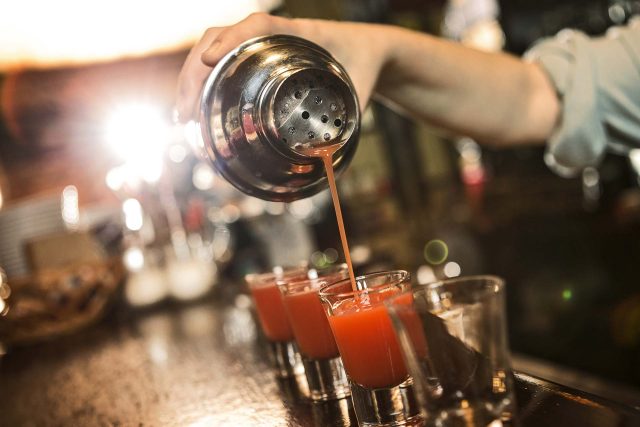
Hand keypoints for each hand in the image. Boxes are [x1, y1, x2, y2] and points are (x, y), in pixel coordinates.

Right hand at [175, 13, 390, 122]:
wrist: (372, 53)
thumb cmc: (364, 72)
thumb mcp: (358, 97)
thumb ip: (346, 127)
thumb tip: (325, 170)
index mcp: (300, 34)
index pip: (257, 25)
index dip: (230, 40)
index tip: (209, 62)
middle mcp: (274, 37)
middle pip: (220, 38)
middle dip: (194, 74)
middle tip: (185, 114)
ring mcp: (262, 47)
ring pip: (215, 51)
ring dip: (193, 80)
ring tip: (184, 118)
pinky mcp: (258, 61)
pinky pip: (225, 65)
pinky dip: (206, 85)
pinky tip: (199, 113)